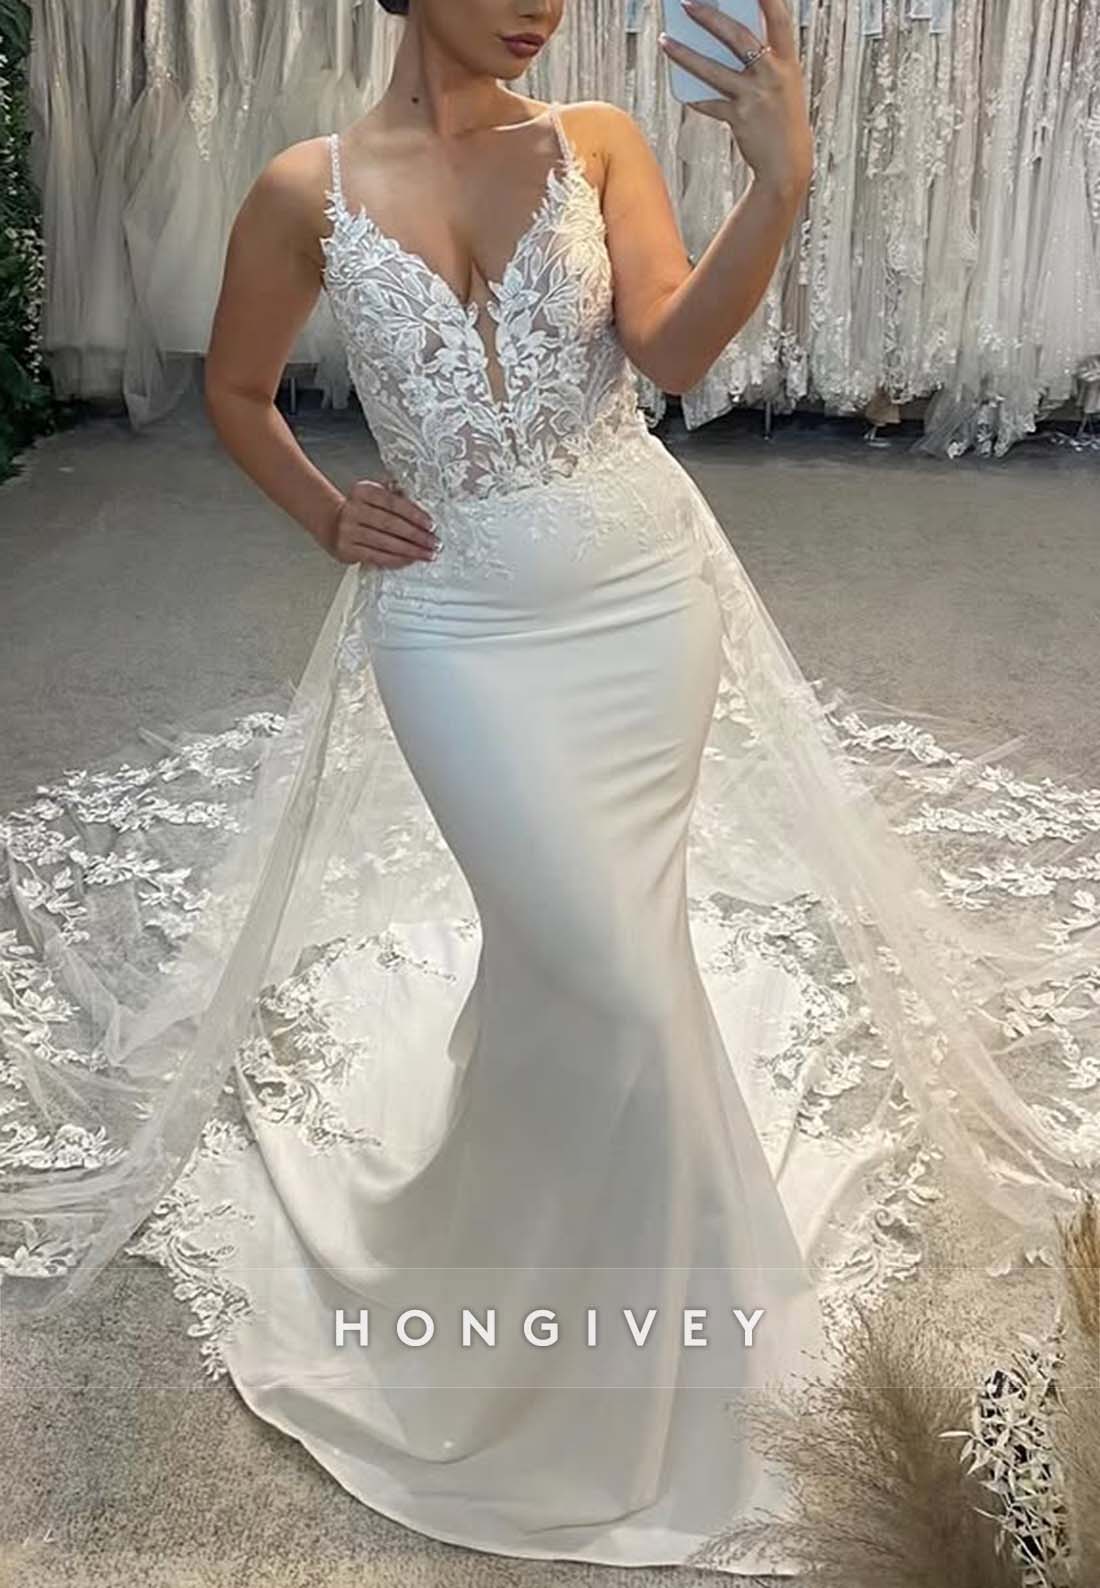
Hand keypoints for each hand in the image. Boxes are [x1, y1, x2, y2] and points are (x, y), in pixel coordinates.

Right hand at [321, 474, 439, 567]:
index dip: (414, 514)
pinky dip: (397, 560)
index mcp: (362, 491)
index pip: (392, 502)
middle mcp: (352, 509)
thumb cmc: (361, 510)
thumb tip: (418, 502)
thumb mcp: (375, 495)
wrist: (333, 524)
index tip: (431, 524)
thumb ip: (395, 496)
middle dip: (416, 536)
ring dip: (410, 551)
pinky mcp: (347, 550)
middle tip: (434, 543)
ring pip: (385, 543)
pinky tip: (410, 560)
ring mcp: (348, 531)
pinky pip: (377, 557)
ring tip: (426, 554)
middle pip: (391, 524)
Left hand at [659, 0, 811, 200]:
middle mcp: (773, 74)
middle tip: (687, 3)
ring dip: (686, 54)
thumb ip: (760, 61)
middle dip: (711, 17)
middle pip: (738, 37)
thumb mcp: (781, 85)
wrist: (788, 164)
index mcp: (788, 61)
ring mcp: (756, 96)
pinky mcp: (740, 119)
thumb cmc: (781, 120)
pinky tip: (684, 93)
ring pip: (714, 70)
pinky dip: (697, 99)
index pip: (778, 18)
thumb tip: (722, 41)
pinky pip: (711, 105)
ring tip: (665, 41)